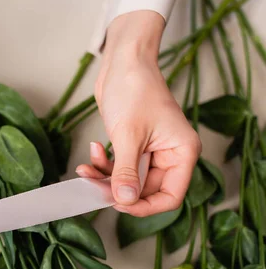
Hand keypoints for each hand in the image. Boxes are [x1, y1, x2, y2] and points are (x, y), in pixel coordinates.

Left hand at [76, 11, 200, 216]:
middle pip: (145, 191)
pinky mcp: (134, 145)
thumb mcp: (129, 135)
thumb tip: (125, 201)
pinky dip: (104, 164)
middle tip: (93, 185)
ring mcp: (151, 151)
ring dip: (105, 177)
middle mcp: (170, 155)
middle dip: (116, 189)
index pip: (170, 196)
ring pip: (128, 181)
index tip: (119, 204)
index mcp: (182, 153)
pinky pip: (119, 167)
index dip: (144, 206)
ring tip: (86, 168)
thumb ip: (127, 171)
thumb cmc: (134, 88)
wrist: (122, 62)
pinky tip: (95, 149)